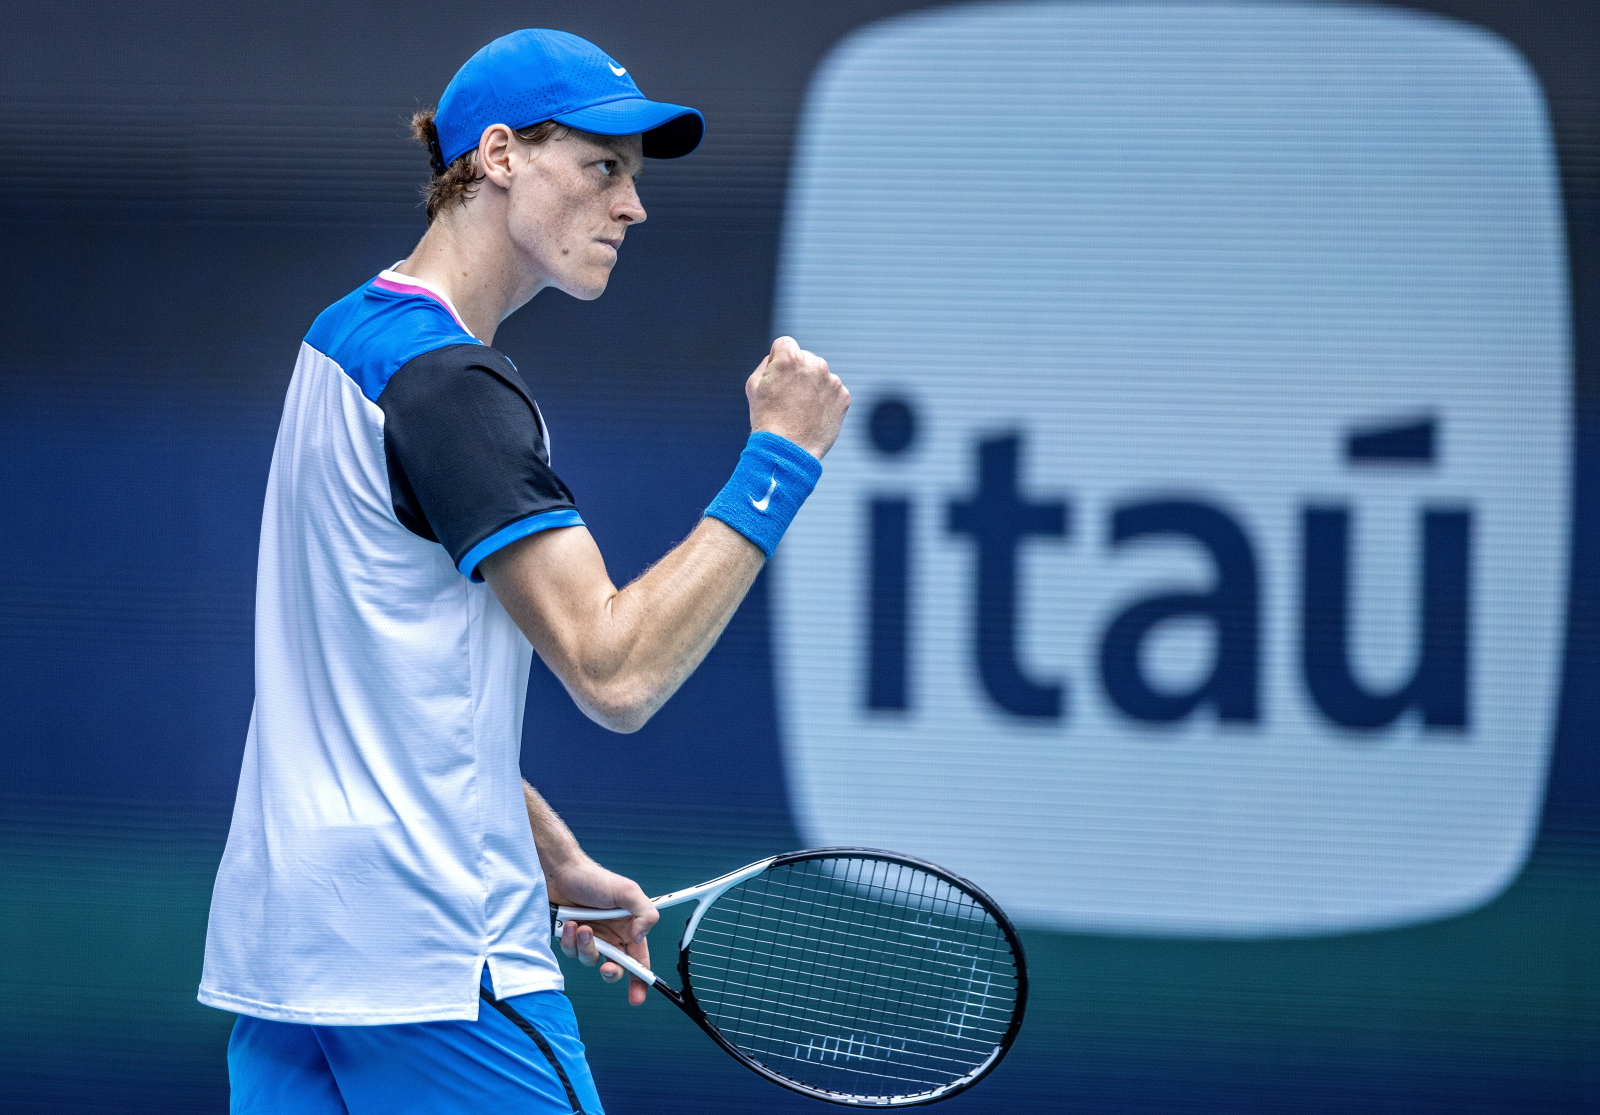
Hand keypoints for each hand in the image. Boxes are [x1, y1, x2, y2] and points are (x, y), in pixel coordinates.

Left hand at [544, 858, 658, 1005]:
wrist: (560, 871)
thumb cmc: (594, 878)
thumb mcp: (627, 891)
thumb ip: (644, 914)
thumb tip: (640, 939)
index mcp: (628, 926)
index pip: (639, 958)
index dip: (640, 979)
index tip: (637, 997)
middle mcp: (610, 934)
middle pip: (616, 967)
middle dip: (612, 972)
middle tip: (607, 967)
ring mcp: (590, 937)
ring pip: (591, 960)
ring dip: (587, 948)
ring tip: (582, 928)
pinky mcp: (570, 938)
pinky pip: (571, 952)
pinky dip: (570, 941)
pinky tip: (569, 924)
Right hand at [746, 336, 850, 459]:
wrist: (788, 451)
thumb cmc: (766, 419)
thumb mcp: (754, 385)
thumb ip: (768, 363)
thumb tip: (779, 357)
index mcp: (791, 358)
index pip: (785, 344)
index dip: (777, 360)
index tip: (776, 378)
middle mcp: (815, 364)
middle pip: (805, 359)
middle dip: (797, 373)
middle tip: (788, 399)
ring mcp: (832, 380)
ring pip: (820, 376)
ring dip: (812, 387)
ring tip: (800, 410)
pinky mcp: (843, 397)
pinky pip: (832, 391)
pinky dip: (825, 401)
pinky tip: (813, 416)